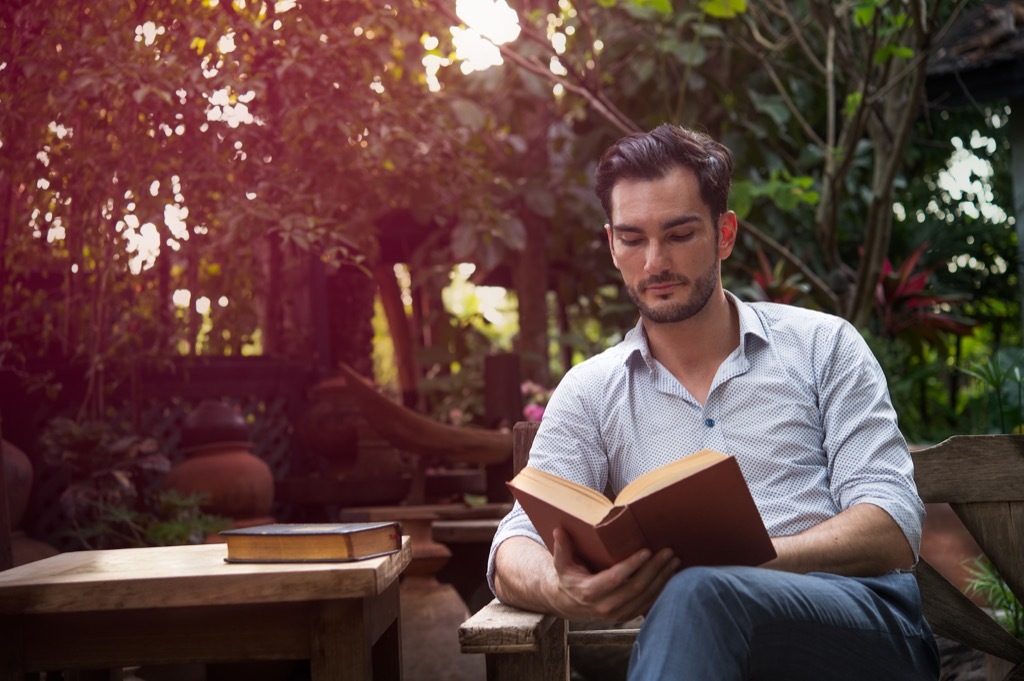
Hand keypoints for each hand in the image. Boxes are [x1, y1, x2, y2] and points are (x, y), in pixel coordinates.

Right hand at [549, 528, 679, 622]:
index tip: (646, 551)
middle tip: (668, 552)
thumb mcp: (561, 564)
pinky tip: (670, 575)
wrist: (570, 604)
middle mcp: (605, 607)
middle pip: (636, 587)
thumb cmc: (569, 578)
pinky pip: (648, 603)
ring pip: (646, 597)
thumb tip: (558, 530)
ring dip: (663, 578)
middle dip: (655, 569)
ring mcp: (618, 614)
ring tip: (674, 560)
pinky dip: (662, 589)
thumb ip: (561, 548)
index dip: (632, 565)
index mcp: (590, 592)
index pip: (615, 578)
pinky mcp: (627, 616)